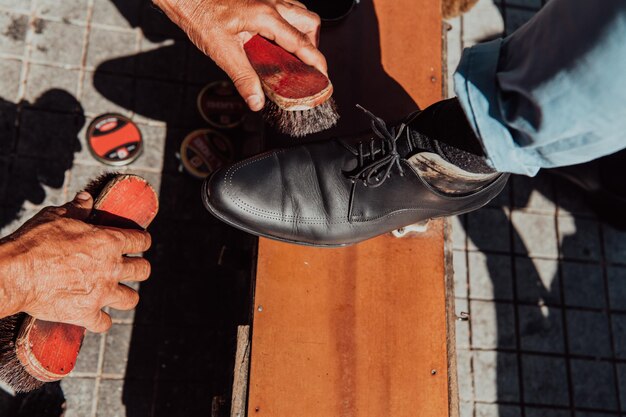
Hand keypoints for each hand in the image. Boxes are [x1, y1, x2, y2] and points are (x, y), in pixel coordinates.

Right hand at [0, 192, 151, 332]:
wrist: (14, 273)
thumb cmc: (34, 242)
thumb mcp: (56, 217)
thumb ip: (77, 208)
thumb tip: (87, 197)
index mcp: (109, 241)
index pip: (141, 240)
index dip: (142, 241)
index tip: (139, 243)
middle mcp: (111, 267)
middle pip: (143, 270)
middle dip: (139, 268)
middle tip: (130, 268)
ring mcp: (101, 292)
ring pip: (131, 299)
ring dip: (126, 296)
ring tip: (119, 294)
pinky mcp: (86, 314)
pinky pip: (104, 323)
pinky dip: (101, 321)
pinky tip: (96, 317)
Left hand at [154, 0, 326, 110]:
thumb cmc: (200, 15)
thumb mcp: (222, 52)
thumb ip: (243, 78)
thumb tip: (256, 101)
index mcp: (266, 17)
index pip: (302, 42)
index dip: (317, 62)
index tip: (323, 76)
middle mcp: (271, 4)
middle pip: (309, 22)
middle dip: (313, 44)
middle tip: (305, 64)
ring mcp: (266, 0)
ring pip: (299, 13)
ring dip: (302, 33)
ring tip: (293, 54)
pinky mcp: (258, 1)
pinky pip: (285, 9)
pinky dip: (289, 25)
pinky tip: (275, 40)